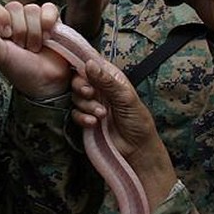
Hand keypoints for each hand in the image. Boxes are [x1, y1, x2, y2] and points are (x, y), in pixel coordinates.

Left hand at [0, 1, 69, 99]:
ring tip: (35, 47)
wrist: (45, 81)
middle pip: (15, 7)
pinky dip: (48, 22)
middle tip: (22, 47)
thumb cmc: (20, 70)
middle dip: (20, 30)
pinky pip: (49, 8)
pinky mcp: (52, 19)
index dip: (1, 19)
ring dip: (35, 32)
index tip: (6, 36)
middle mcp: (15, 18)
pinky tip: (48, 37)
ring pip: (32, 9)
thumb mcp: (0, 54)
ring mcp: (34, 18)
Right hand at [71, 57, 177, 203]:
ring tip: (102, 114)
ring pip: (75, 97)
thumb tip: (89, 63)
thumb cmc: (138, 121)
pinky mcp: (86, 119)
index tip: (83, 72)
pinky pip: (75, 114)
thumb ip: (106, 81)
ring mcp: (92, 104)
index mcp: (111, 78)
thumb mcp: (125, 98)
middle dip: (82, 87)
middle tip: (91, 94)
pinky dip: (82, 118)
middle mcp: (100, 89)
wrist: (137, 149)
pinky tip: (94, 123)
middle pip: (78, 80)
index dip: (84, 66)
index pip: (92, 64)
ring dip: (86, 105)